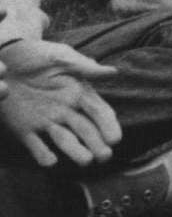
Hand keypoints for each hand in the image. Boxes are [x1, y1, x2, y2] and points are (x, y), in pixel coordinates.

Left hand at [0, 40, 121, 167]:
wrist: (4, 60)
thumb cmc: (36, 55)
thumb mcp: (61, 57)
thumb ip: (85, 67)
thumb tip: (113, 72)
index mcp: (79, 93)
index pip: (99, 113)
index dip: (108, 126)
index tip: (115, 139)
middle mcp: (66, 111)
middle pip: (86, 131)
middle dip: (97, 144)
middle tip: (104, 157)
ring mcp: (46, 121)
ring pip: (65, 140)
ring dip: (76, 152)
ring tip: (86, 162)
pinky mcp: (24, 129)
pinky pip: (35, 145)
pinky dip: (42, 155)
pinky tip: (50, 162)